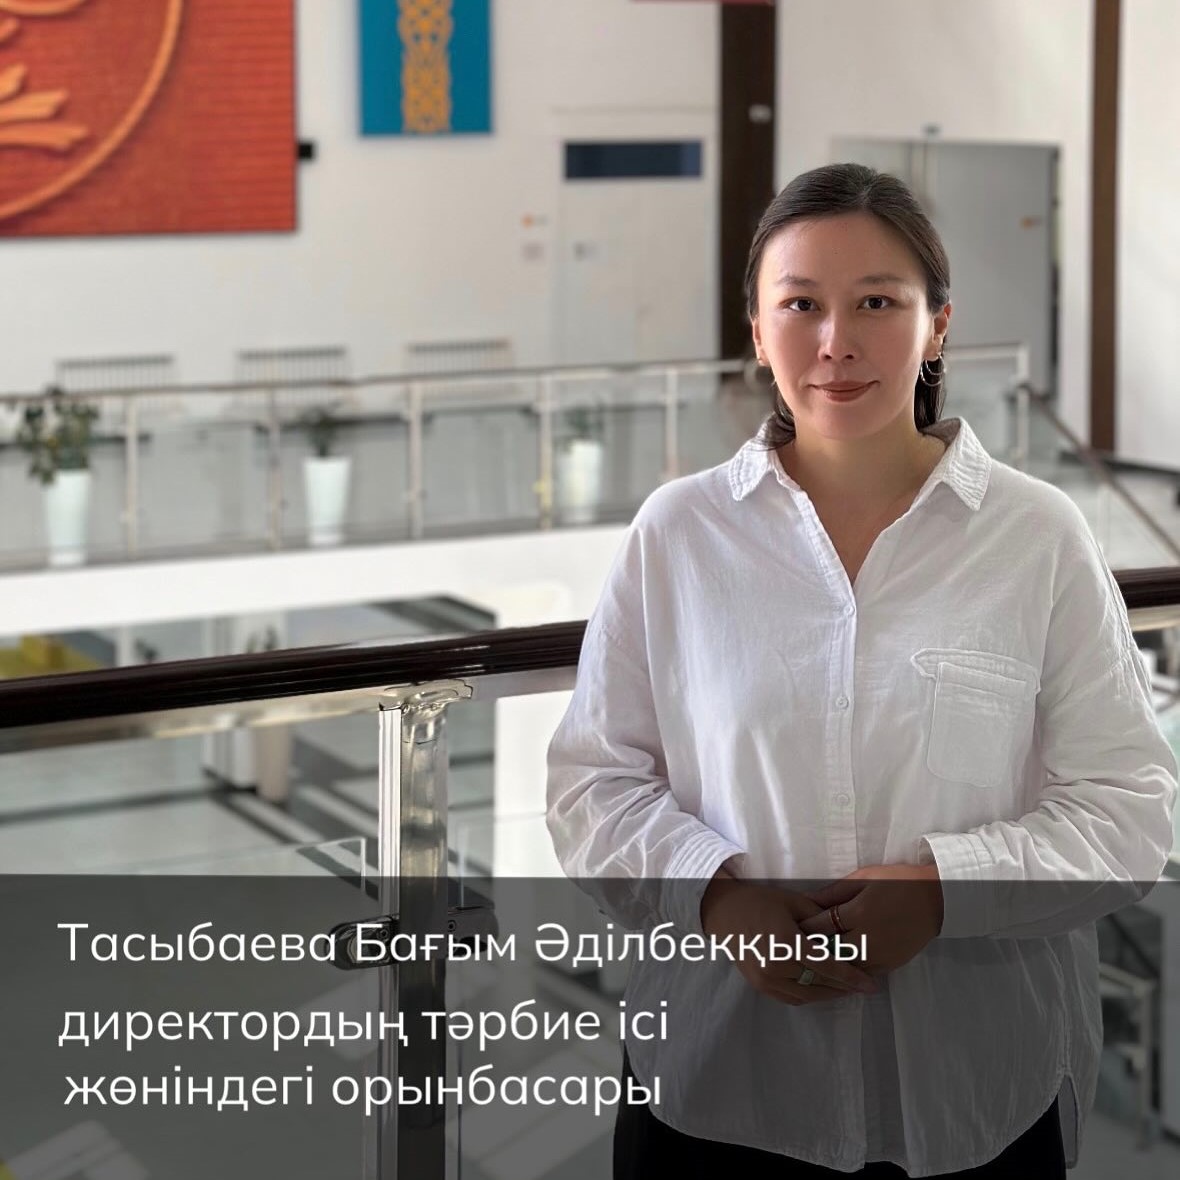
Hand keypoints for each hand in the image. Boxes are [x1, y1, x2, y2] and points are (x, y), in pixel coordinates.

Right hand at [700, 871, 877, 1004]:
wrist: (723, 912)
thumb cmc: (760, 901)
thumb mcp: (793, 901)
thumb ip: (821, 918)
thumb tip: (847, 931)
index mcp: (787, 943)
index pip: (828, 966)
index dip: (852, 977)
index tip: (871, 985)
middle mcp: (777, 966)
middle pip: (820, 983)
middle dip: (844, 987)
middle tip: (863, 986)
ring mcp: (766, 979)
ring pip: (807, 995)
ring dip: (828, 993)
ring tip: (845, 988)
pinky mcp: (760, 986)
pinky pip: (792, 998)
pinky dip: (809, 995)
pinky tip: (821, 988)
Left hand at [798, 864, 943, 975]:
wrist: (937, 899)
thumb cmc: (898, 881)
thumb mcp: (864, 878)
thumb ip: (834, 892)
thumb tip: (806, 901)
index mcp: (859, 913)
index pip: (821, 926)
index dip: (802, 929)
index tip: (785, 929)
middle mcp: (868, 938)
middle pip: (828, 951)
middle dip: (809, 951)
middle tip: (789, 950)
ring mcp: (880, 955)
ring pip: (843, 968)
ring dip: (826, 965)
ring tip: (806, 962)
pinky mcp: (889, 965)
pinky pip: (861, 973)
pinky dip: (846, 971)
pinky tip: (833, 969)